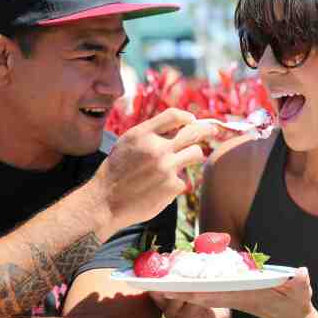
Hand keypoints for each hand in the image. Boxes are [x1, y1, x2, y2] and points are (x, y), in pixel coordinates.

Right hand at [87, 108, 217, 229]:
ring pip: (196, 153)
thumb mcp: (128, 143)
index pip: (174, 115)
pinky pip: (185, 178)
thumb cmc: (116, 171)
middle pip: (193, 132)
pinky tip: (162, 187)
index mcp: (142, 134)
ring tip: (182, 162)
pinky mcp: (172, 186)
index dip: (187, 117)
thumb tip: (179, 125)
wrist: (105, 202)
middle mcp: (156, 148)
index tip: (192, 121)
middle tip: (212, 131)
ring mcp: (166, 167)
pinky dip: (177, 182)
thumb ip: (150, 133)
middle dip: (206, 131)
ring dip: (193, 156)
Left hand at [160, 268, 313, 317]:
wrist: (293, 315)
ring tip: (165, 285)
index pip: (222, 294)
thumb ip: (300, 282)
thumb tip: (301, 273)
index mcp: (249, 296)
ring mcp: (234, 297)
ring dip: (186, 291)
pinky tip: (182, 284)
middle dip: (185, 293)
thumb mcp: (301, 289)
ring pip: (205, 295)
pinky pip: (211, 293)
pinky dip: (195, 289)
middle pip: (207, 295)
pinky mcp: (234, 296)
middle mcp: (238, 298)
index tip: (187, 290)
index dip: (203, 292)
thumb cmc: (296, 300)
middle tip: (163, 288)